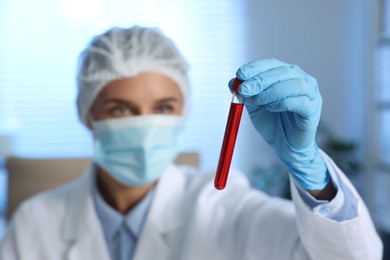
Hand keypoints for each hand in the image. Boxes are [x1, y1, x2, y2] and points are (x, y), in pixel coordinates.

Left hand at [231, 58, 328, 189]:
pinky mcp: (313, 109)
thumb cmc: (271, 121)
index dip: (255, 67)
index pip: (272, 64)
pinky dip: (283, 103)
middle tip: (244, 89)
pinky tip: (272, 108)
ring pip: (294, 85)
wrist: (284, 144)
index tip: (240, 74)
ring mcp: (310, 93)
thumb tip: (232, 82)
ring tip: (258, 101)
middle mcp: (301, 79)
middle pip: (283, 72)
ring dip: (272, 91)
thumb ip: (245, 93)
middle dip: (260, 80)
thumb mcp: (254, 105)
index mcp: (286, 74)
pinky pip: (301, 102)